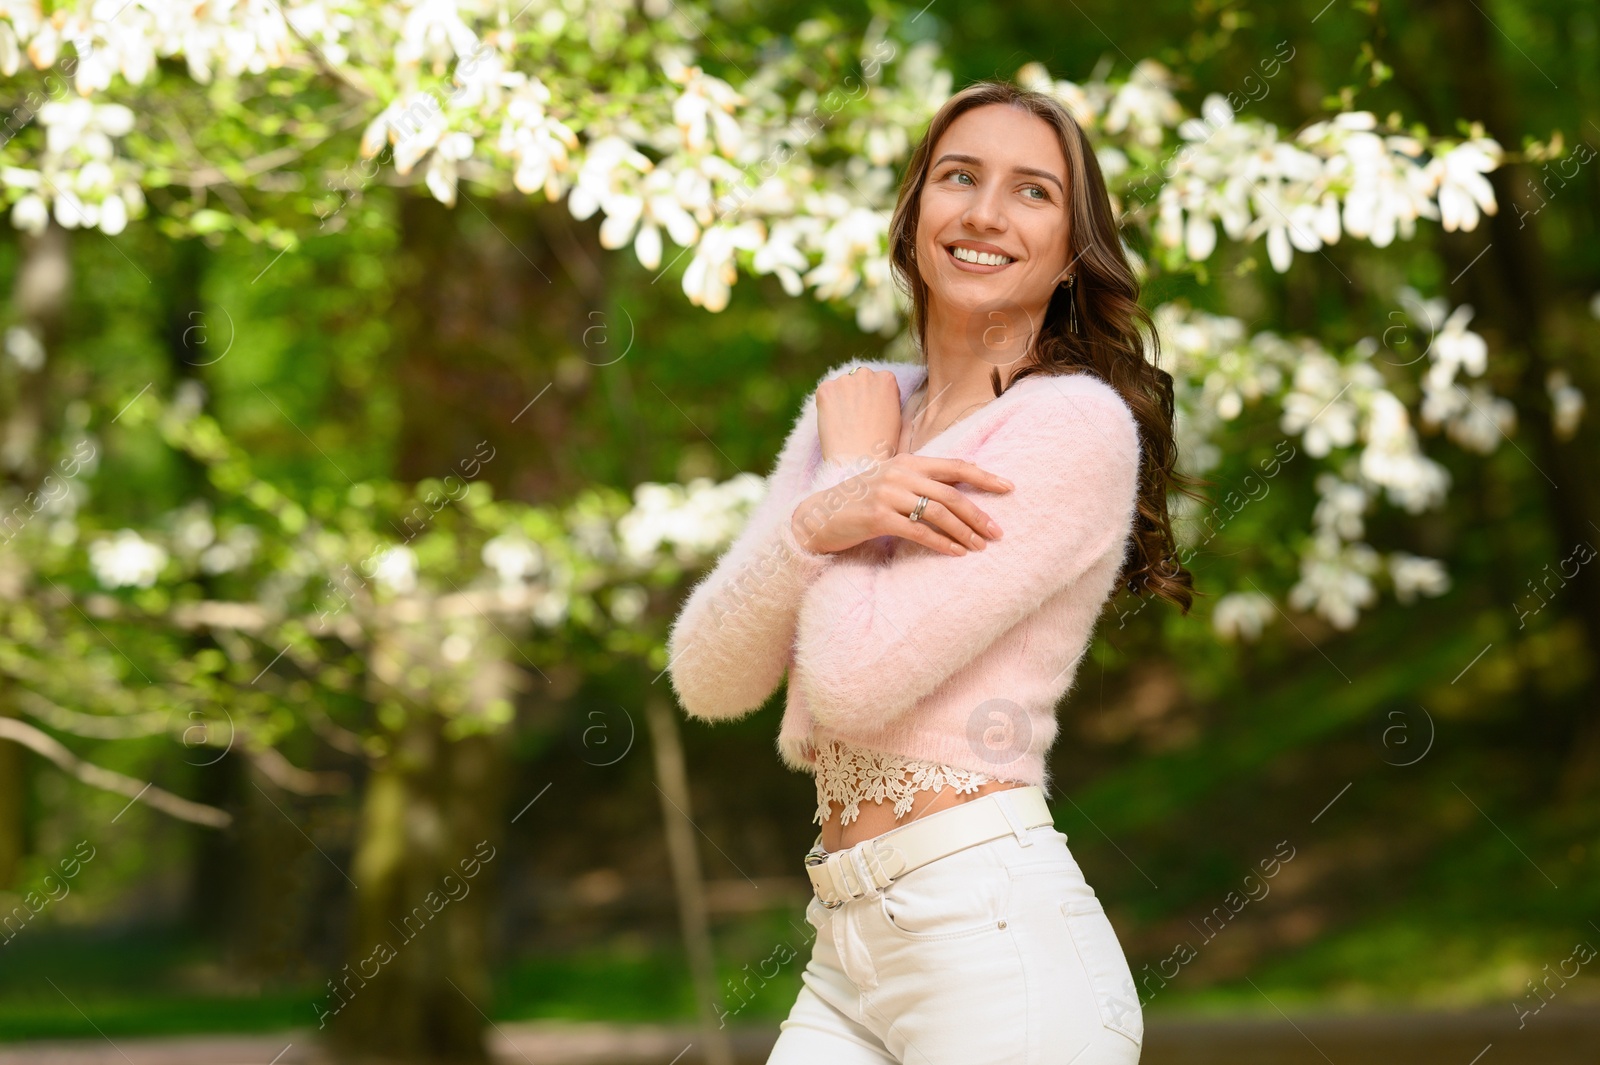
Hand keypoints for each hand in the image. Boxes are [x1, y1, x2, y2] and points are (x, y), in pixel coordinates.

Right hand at [791, 453, 1012, 556]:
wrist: (819, 516)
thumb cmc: (862, 502)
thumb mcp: (892, 484)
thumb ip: (921, 483)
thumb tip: (961, 493)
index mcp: (908, 462)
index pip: (955, 466)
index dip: (984, 476)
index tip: (1009, 487)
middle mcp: (899, 474)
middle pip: (951, 494)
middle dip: (978, 514)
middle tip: (998, 532)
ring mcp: (887, 494)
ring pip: (938, 513)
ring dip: (963, 532)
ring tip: (980, 547)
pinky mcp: (877, 517)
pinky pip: (918, 531)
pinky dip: (941, 543)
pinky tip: (956, 553)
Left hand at [815, 367, 902, 465]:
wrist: (860, 461)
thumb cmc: (882, 446)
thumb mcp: (896, 416)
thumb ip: (886, 398)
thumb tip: (874, 394)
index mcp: (887, 379)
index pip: (878, 382)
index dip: (874, 400)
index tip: (872, 415)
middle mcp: (866, 374)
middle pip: (859, 380)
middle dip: (857, 395)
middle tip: (856, 421)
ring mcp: (844, 380)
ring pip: (841, 387)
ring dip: (841, 400)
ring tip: (845, 425)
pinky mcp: (825, 389)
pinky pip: (825, 394)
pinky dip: (826, 406)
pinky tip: (834, 423)